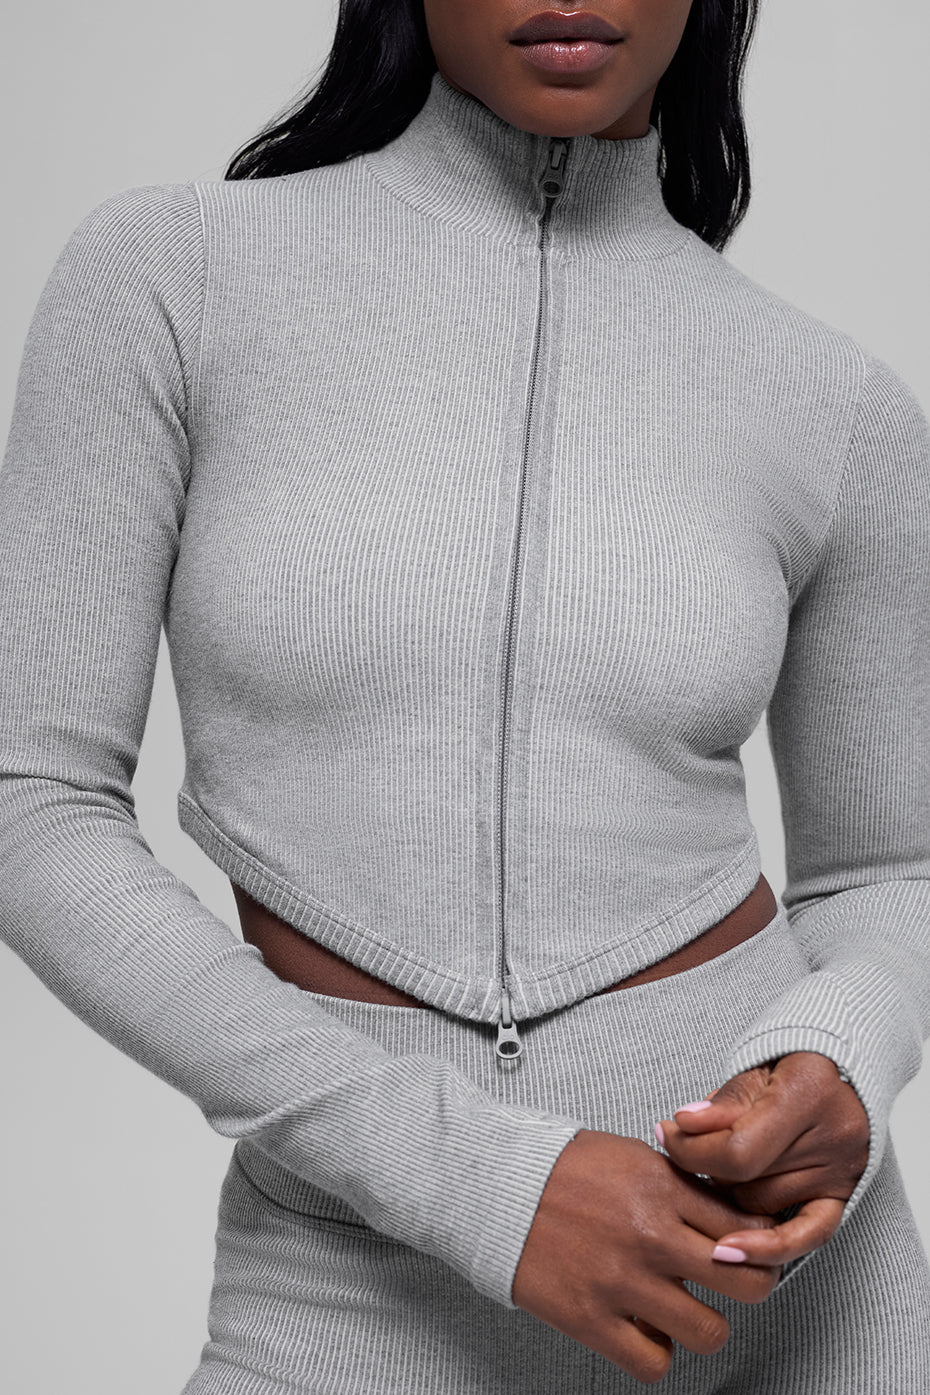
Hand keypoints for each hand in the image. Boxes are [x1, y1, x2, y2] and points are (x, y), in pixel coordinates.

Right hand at [512, 1128, 781, 1385]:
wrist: (495, 1187)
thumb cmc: (560, 1168)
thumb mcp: (632, 1155)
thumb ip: (682, 1185)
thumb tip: (730, 1212)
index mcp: (662, 1187)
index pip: (749, 1228)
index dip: (760, 1243)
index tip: (751, 1249)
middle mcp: (650, 1234)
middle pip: (747, 1284)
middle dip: (748, 1285)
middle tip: (730, 1282)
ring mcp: (621, 1281)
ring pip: (710, 1332)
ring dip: (701, 1323)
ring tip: (681, 1307)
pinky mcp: (590, 1320)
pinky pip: (654, 1362)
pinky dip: (655, 1351)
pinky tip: (643, 1327)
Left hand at [655, 1052, 869, 1268]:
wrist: (838, 1071)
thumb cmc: (789, 1067)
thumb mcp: (752, 1070)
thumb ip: (720, 1103)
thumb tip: (682, 1126)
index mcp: (807, 1093)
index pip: (738, 1149)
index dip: (691, 1150)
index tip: (667, 1135)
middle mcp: (832, 1136)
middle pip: (749, 1180)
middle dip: (705, 1171)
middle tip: (684, 1155)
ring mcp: (841, 1171)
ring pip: (763, 1207)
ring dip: (729, 1197)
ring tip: (714, 1172)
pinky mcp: (845, 1194)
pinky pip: (810, 1236)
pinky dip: (769, 1247)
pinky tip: (731, 1252)